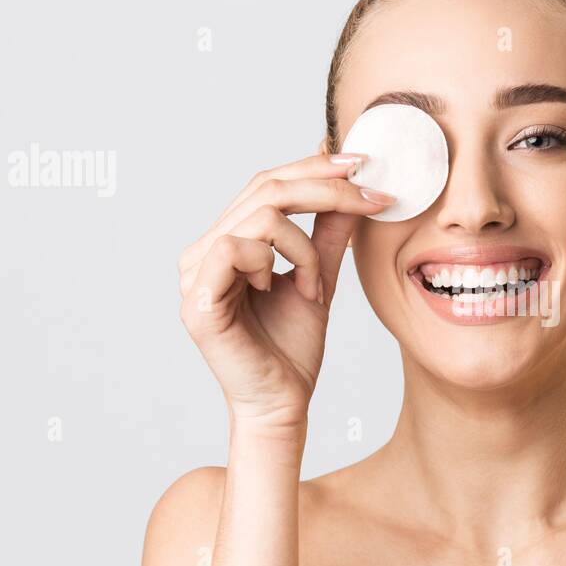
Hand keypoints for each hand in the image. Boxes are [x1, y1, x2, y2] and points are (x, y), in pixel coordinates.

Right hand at [177, 154, 392, 431]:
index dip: (314, 166)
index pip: (268, 183)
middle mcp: (204, 250)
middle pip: (266, 187)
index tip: (362, 163)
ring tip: (316, 285)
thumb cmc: (293, 347)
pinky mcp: (196, 299)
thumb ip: (328, 232)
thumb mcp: (320, 276)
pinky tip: (284, 290)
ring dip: (305, 246)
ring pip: (261, 215)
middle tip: (371, 195)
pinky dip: (276, 263)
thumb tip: (352, 183)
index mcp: (228, 241)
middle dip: (326, 187)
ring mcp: (194, 273)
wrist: (285, 402)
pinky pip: (236, 247)